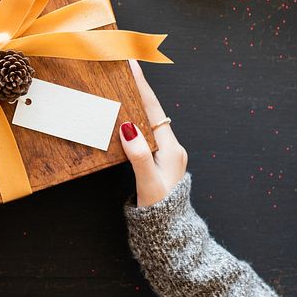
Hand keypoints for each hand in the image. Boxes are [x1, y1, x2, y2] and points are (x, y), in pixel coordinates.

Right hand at [119, 60, 187, 206]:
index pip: (153, 110)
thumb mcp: (148, 182)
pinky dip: (138, 120)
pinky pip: (148, 132)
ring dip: (138, 103)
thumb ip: (138, 155)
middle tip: (126, 68)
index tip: (133, 65)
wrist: (170, 232)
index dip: (142, 86)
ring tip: (125, 85)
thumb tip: (128, 127)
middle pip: (153, 111)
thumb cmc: (159, 210)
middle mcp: (172, 147)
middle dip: (139, 89)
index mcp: (171, 148)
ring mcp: (168, 153)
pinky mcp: (161, 160)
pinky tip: (128, 116)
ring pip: (151, 121)